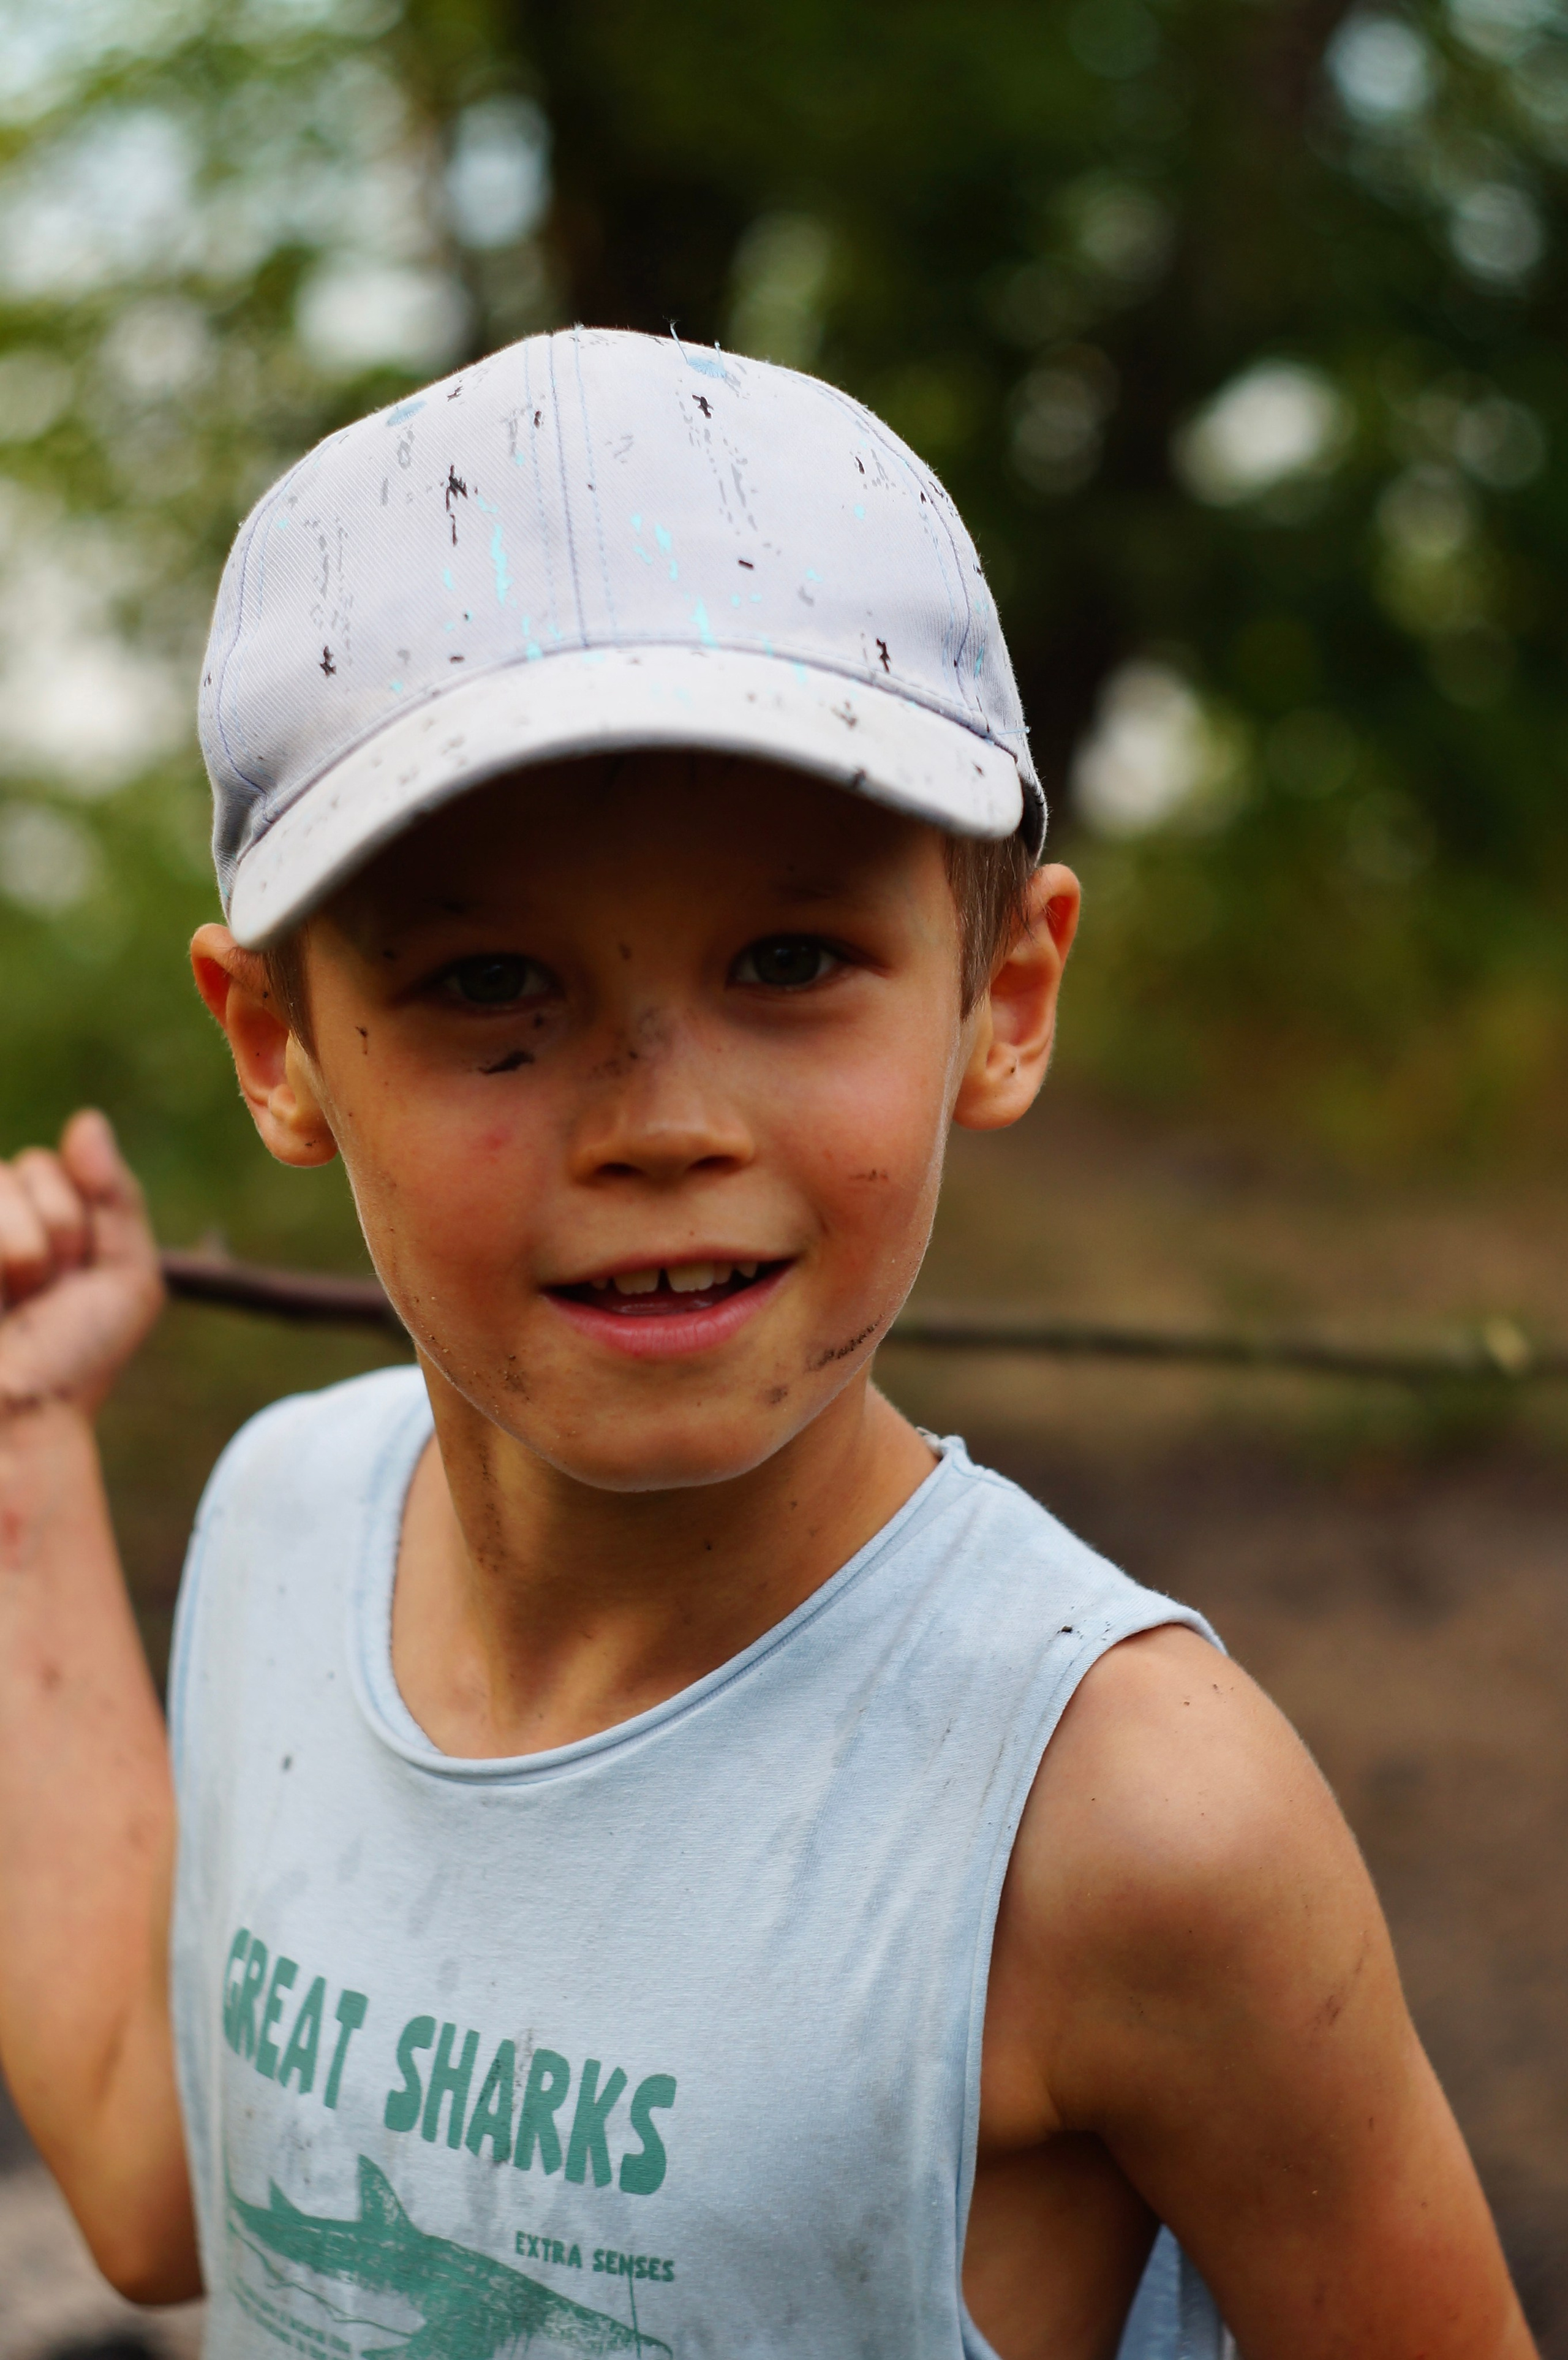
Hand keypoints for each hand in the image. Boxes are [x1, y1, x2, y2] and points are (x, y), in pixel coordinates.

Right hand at [0, 1111, 164, 1418]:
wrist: (20, 1419)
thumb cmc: (73, 1359)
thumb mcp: (126, 1278)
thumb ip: (115, 1196)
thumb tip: (85, 1120)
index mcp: (25, 1218)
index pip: (50, 1165)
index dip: (75, 1225)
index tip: (68, 1283)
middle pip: (19, 1169)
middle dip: (50, 1236)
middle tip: (36, 1298)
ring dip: (20, 1251)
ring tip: (8, 1302)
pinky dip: (1, 1256)